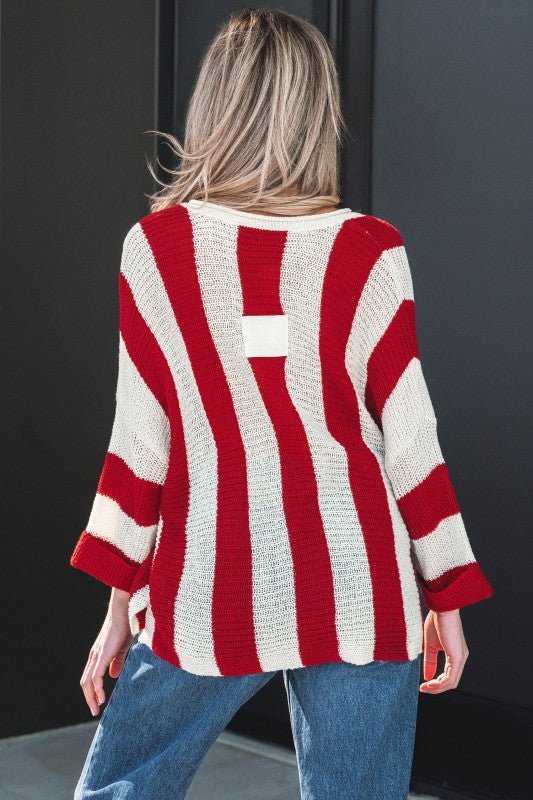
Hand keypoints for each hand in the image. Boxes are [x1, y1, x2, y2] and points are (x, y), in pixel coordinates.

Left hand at [79, 589, 132, 715]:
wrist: (124, 612)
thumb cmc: (124, 627)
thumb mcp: (121, 649)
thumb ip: (117, 662)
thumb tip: (112, 676)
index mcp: (98, 655)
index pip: (90, 677)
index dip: (92, 690)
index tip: (98, 703)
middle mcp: (94, 657)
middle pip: (85, 682)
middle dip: (89, 698)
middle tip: (94, 710)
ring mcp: (96, 656)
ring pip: (88, 682)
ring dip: (91, 697)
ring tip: (96, 708)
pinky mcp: (102, 655)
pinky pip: (96, 677)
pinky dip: (97, 689)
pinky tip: (102, 698)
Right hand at [419, 608, 468, 693]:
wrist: (441, 609)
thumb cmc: (436, 621)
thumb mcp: (430, 645)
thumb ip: (430, 661)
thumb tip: (427, 676)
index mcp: (455, 655)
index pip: (448, 676)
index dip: (436, 683)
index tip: (423, 685)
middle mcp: (460, 658)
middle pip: (450, 682)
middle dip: (436, 688)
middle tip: (423, 689)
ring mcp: (460, 659)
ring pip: (451, 682)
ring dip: (437, 688)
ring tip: (425, 688)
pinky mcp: (458, 657)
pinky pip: (451, 678)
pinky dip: (440, 683)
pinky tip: (430, 683)